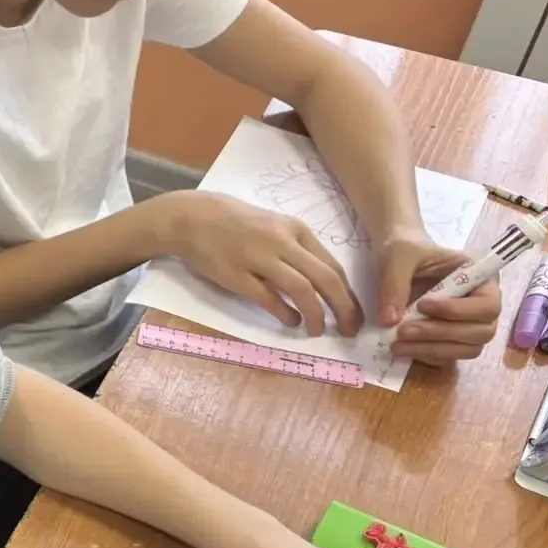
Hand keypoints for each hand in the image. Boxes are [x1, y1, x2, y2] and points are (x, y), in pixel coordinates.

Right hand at [152, 191, 363, 336]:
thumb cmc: (234, 222)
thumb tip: (323, 281)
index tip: (355, 315)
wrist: (192, 217)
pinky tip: (291, 321)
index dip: (349, 295)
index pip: (333, 266)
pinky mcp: (236, 275)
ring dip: (316, 315)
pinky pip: (268, 298)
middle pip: (326, 279)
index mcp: (296, 230)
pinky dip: (285, 314)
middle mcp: (282, 242)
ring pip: (302, 289)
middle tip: (349, 330)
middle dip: (344, 309)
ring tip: (317, 331)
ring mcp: (259, 258)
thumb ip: (297, 249)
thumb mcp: (274, 227)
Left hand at [374, 226, 500, 363]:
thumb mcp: (398, 257)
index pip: (487, 305)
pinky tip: (403, 348)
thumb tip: (390, 320)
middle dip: (440, 333)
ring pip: (467, 349)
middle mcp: (481, 305)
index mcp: (481, 278)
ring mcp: (469, 325)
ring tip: (397, 345)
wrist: (396, 260)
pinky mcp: (451, 340)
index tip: (423, 304)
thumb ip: (395, 284)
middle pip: (480, 332)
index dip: (458, 311)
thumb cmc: (406, 250)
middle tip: (402, 330)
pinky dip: (427, 356)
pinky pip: (449, 357)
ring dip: (433, 349)